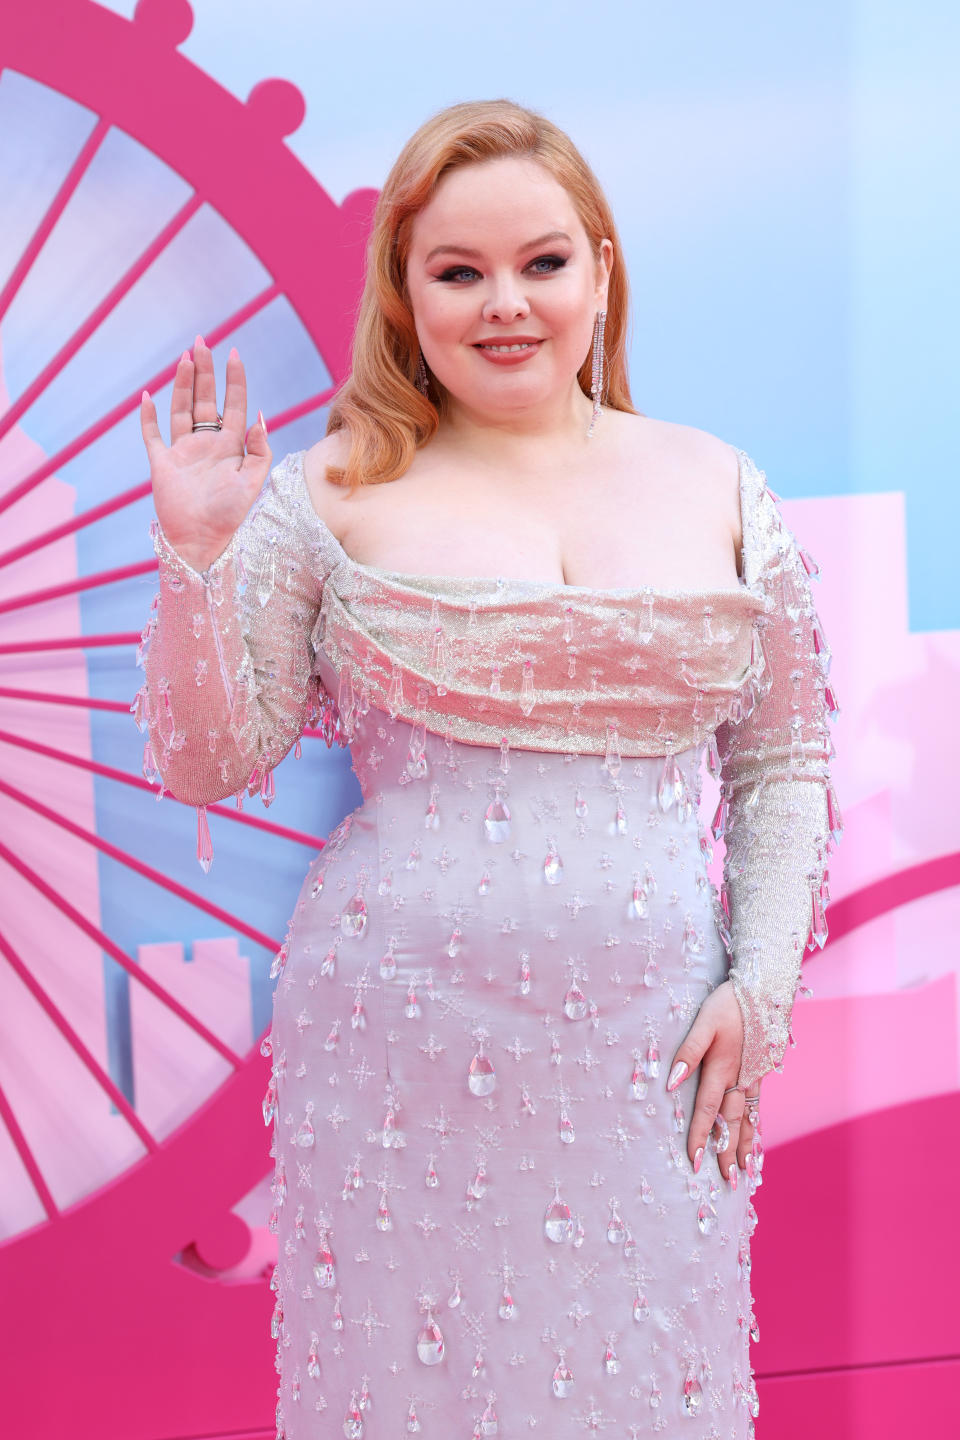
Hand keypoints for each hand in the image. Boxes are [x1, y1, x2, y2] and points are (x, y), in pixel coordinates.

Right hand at [139, 336, 271, 571]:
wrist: (202, 542)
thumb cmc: (230, 516)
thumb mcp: (252, 482)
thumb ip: (259, 450)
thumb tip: (259, 416)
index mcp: (231, 446)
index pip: (233, 404)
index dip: (234, 379)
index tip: (233, 353)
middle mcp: (207, 444)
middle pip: (204, 399)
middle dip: (204, 371)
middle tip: (201, 342)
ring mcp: (183, 452)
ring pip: (181, 409)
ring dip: (181, 384)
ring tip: (184, 359)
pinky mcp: (162, 464)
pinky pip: (152, 436)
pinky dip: (148, 416)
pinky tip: (147, 396)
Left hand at [665, 979, 759, 1183]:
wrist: (765, 989)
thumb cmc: (728, 1004)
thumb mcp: (703, 1022)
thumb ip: (687, 1052)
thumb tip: (672, 1083)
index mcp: (723, 1068)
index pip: (707, 1111)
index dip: (699, 1137)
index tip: (694, 1163)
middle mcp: (741, 1078)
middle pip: (731, 1122)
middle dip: (727, 1152)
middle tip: (726, 1180)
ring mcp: (755, 1076)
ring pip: (748, 1117)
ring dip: (745, 1144)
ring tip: (745, 1170)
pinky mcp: (762, 1070)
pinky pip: (758, 1105)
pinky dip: (755, 1124)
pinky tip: (755, 1135)